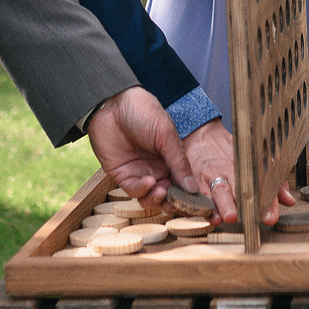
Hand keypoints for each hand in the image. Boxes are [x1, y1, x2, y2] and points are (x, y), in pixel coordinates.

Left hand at [86, 86, 201, 201]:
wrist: (111, 104)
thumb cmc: (142, 112)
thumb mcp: (165, 135)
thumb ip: (179, 162)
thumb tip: (193, 188)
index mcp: (172, 157)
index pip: (184, 181)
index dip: (189, 194)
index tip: (196, 203)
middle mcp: (158, 167)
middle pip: (169, 194)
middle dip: (174, 200)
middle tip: (177, 202)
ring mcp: (140, 172)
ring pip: (151, 197)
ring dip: (158, 199)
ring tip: (161, 191)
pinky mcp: (123, 175)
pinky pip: (134, 191)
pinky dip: (142, 190)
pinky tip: (149, 181)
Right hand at [176, 119, 276, 225]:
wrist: (202, 137)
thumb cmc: (232, 153)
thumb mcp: (257, 162)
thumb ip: (274, 182)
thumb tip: (289, 200)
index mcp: (245, 168)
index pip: (257, 186)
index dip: (265, 203)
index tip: (270, 217)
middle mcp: (226, 173)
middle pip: (232, 190)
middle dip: (235, 205)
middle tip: (236, 217)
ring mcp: (208, 178)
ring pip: (213, 193)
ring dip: (218, 206)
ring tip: (221, 218)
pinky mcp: (193, 183)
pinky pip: (194, 197)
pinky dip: (196, 207)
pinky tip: (202, 215)